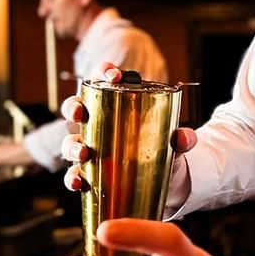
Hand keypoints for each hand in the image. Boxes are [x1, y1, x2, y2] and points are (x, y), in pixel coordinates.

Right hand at [60, 63, 198, 191]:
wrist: (168, 181)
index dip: (103, 73)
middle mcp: (98, 125)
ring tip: (84, 154)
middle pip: (75, 109)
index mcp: (117, 107)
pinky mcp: (91, 174)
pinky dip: (73, 179)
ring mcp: (92, 149)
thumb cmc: (165, 150)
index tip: (113, 75)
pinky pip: (75, 175)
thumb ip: (182, 139)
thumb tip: (184, 137)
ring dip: (72, 147)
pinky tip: (78, 182)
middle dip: (73, 108)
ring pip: (70, 142)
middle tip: (80, 113)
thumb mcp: (175, 143)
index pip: (104, 82)